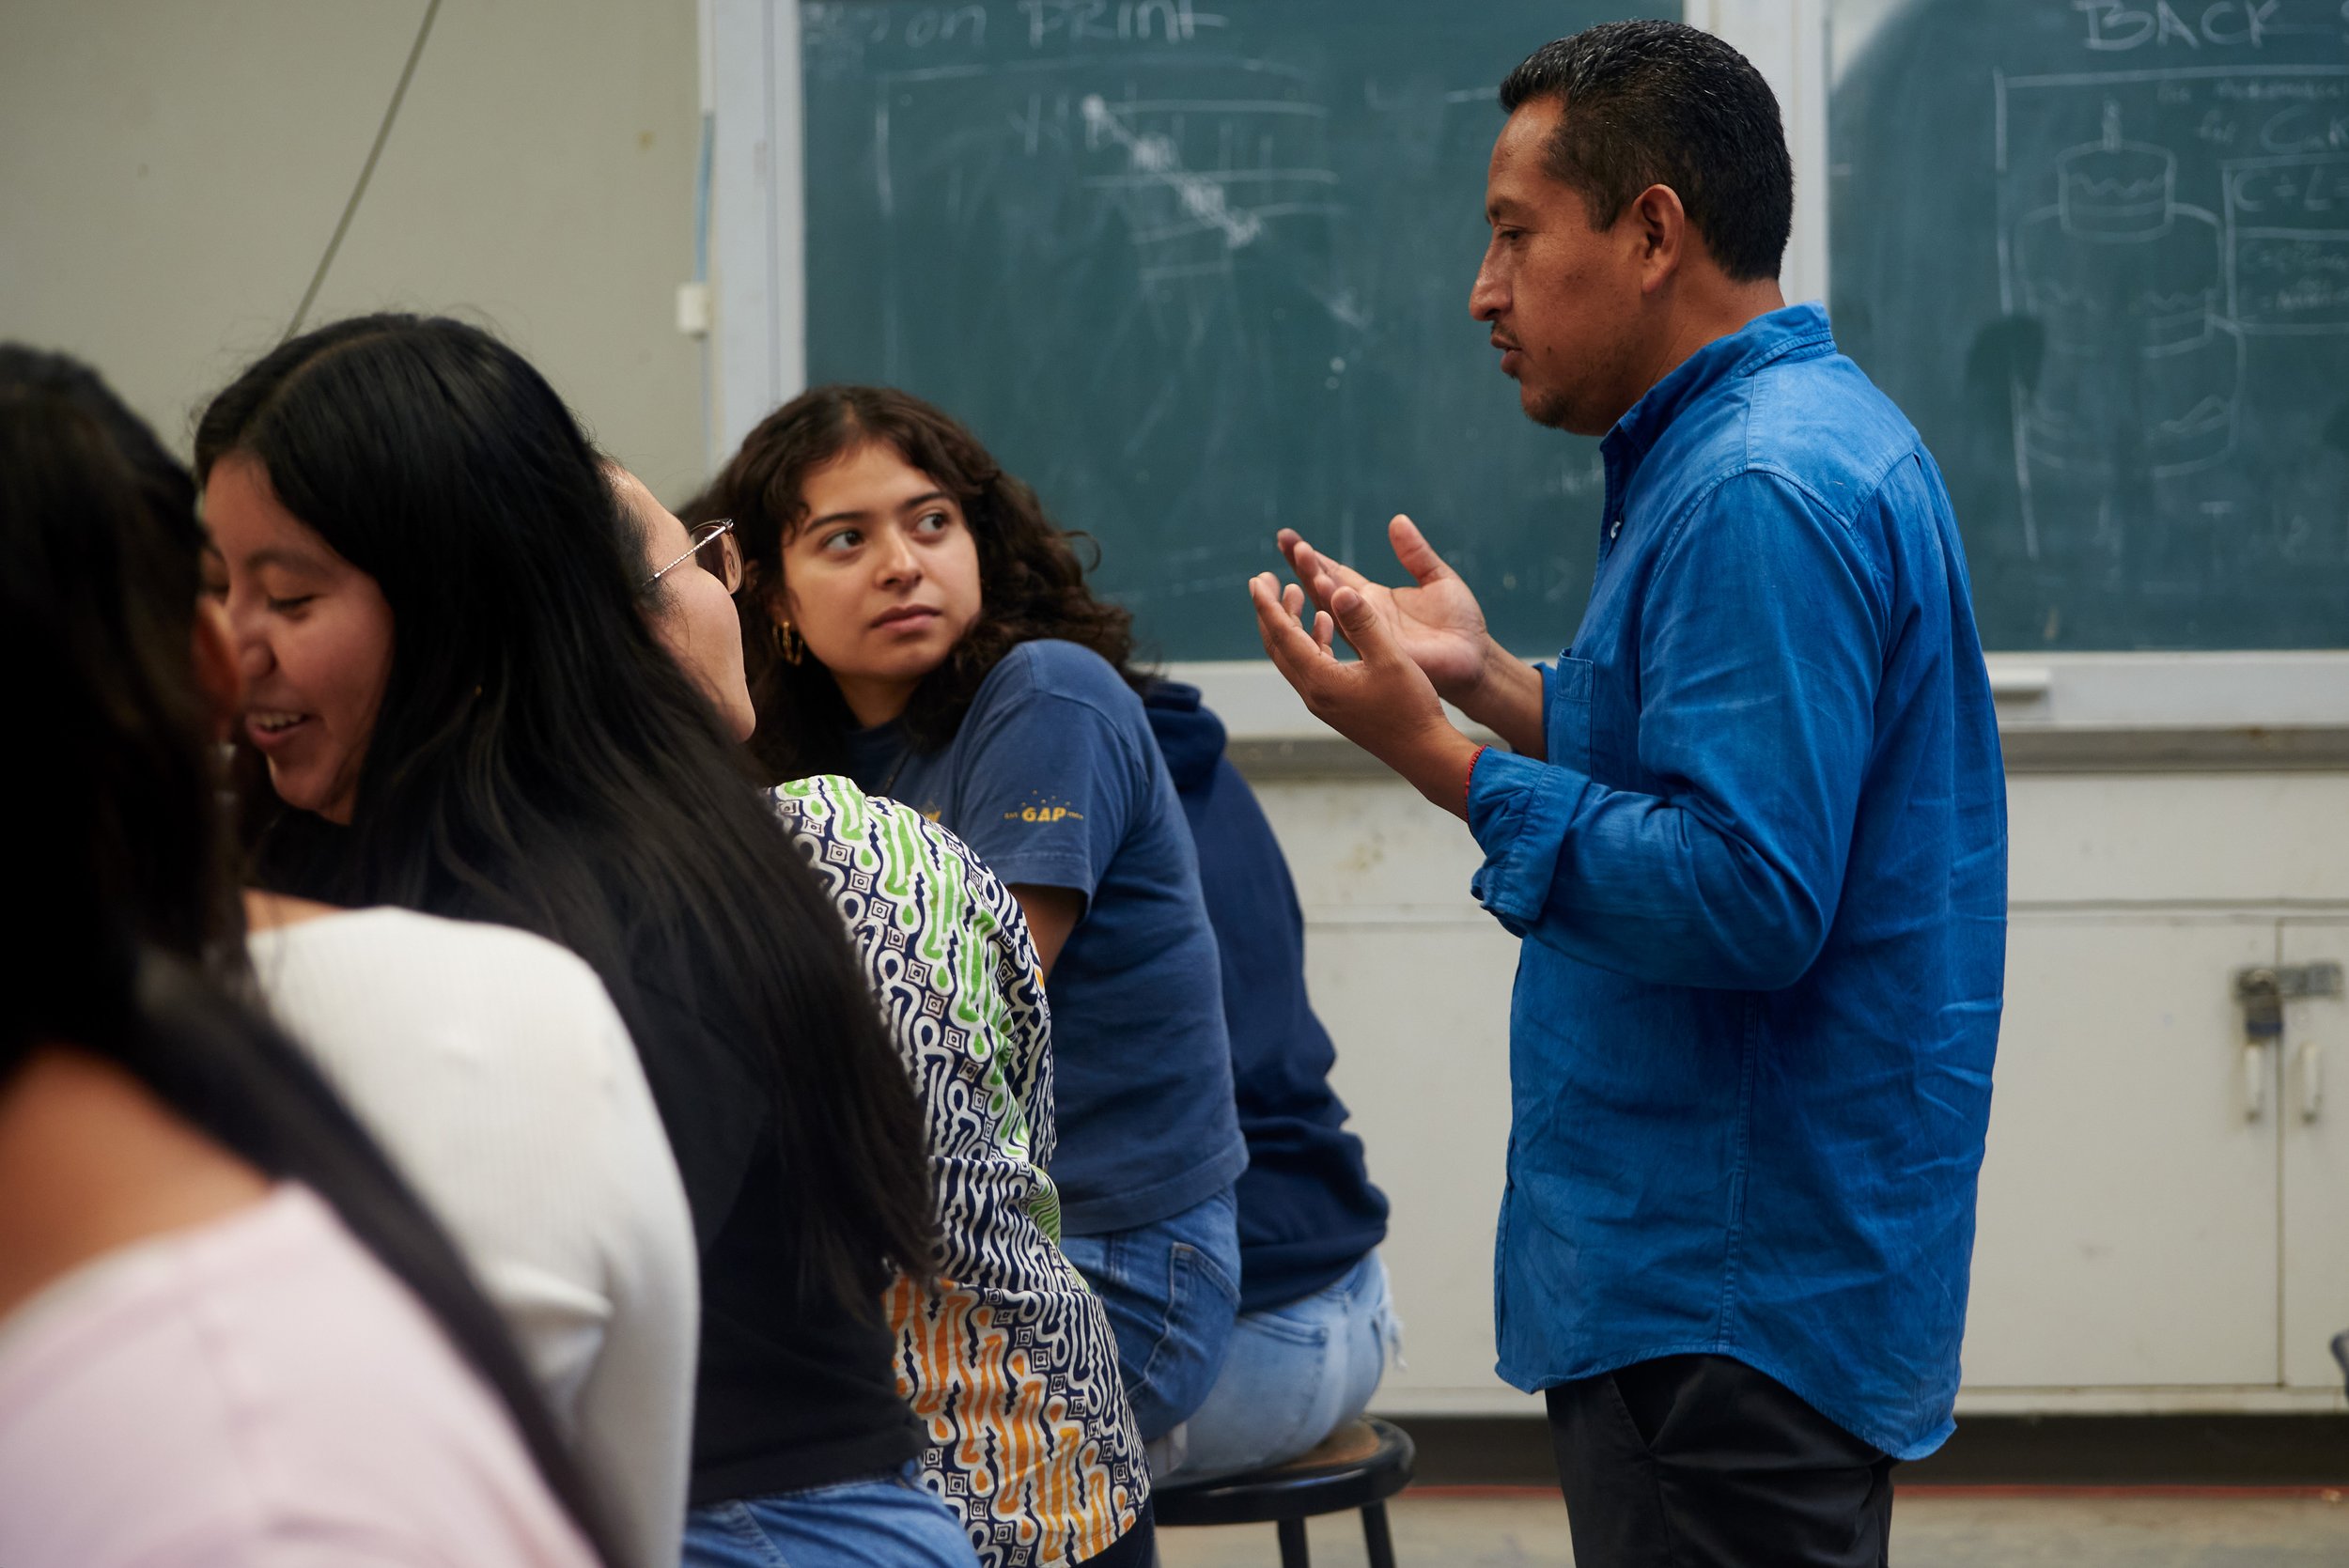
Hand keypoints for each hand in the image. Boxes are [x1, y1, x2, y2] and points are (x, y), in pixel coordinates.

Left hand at [1249, 569, 1481, 818]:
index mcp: (1320, 680)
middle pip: (1278, 645)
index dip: (1268, 604)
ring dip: (1290, 624)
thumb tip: (1339, 589)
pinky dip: (1312, 640)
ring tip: (1293, 593)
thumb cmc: (1410, 707)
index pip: (1283, 635)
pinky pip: (1311, 666)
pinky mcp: (1335, 703)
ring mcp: (1322, 700)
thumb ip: (1363, 622)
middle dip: (1270, 611)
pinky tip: (1324, 622)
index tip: (1255, 580)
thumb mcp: (1390, 658)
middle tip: (1265, 579)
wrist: (1422, 752)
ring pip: (1293, 655)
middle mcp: (1313, 692)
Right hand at [1278, 516, 1491, 706]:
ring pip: (1332, 606)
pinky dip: (1340, 609)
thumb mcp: (1438, 579)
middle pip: (1323, 586)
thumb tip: (1397, 521)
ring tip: (1302, 556)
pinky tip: (1329, 590)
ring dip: (1316, 581)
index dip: (1311, 557)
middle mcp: (1362, 617)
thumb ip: (1416, 553)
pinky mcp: (1380, 650)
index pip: (1333, 573)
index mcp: (1372, 599)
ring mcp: (1368, 635)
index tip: (1287, 537)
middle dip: (1303, 563)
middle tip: (1285, 539)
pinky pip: (1354, 629)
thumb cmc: (1459, 623)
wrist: (1477, 659)